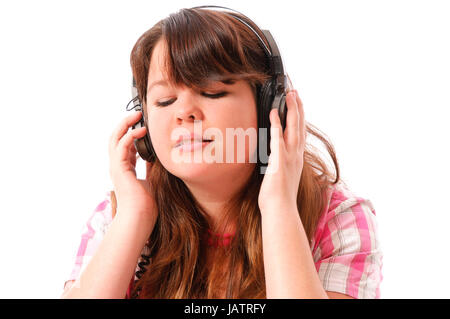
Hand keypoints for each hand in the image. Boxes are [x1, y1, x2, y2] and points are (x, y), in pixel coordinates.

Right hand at [108, 111, 156, 224]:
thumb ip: (151, 169)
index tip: (144, 125)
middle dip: (126, 124)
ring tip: (137, 116)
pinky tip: (141, 130)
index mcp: (125, 170)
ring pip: (115, 139)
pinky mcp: (118, 168)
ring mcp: (116, 167)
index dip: (132, 134)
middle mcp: (118, 167)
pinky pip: (121, 146)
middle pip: (116, 139)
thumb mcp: (151, 180)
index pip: (125, 146)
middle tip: (138, 114)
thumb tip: (158, 159)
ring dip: (125, 125)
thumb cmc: (146, 205)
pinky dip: (129, 135)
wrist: (140, 218)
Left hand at [258, 90, 305, 213]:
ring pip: (293, 129)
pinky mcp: (279, 162)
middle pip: (299, 126)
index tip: (298, 104)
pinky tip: (273, 114)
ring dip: (291, 111)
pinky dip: (276, 126)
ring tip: (289, 96)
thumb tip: (275, 159)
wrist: (281, 210)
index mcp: (296, 159)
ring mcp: (289, 158)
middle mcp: (296, 155)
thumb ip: (280, 164)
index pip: (299, 133)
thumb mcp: (282, 176)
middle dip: (298, 108)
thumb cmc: (279, 197)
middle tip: (295, 92)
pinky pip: (277, 140)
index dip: (299, 117)